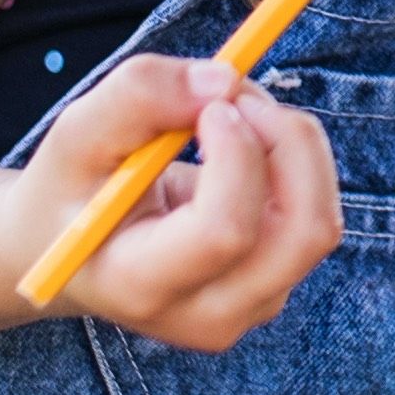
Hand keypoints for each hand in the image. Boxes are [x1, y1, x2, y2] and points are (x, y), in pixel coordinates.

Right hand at [21, 55, 343, 350]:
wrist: (77, 251)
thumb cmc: (74, 190)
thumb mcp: (79, 133)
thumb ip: (138, 95)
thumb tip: (225, 80)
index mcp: (142, 286)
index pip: (225, 232)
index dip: (237, 156)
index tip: (212, 107)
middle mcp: (207, 314)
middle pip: (303, 234)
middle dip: (288, 144)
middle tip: (239, 97)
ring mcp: (250, 307)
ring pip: (320, 221)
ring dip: (291, 145)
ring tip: (231, 116)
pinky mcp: (276, 284)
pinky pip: (315, 214)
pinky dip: (291, 161)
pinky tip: (239, 148)